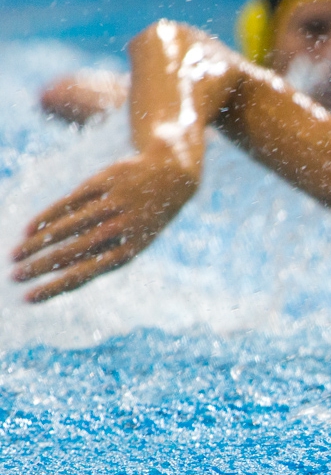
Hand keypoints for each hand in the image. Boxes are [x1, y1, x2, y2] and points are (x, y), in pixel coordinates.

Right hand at [10, 152, 199, 302]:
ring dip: (38, 243)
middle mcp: (122, 227)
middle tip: (13, 276)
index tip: (28, 298)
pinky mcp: (103, 182)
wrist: (171, 176)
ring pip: (68, 226)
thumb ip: (99, 254)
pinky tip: (29, 230)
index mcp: (130, 249)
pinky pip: (69, 202)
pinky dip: (47, 217)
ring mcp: (112, 203)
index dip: (56, 286)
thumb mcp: (130, 240)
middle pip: (74, 251)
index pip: (88, 273)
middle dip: (41, 266)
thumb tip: (58, 273)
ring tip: (15, 255)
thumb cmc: (143, 218)